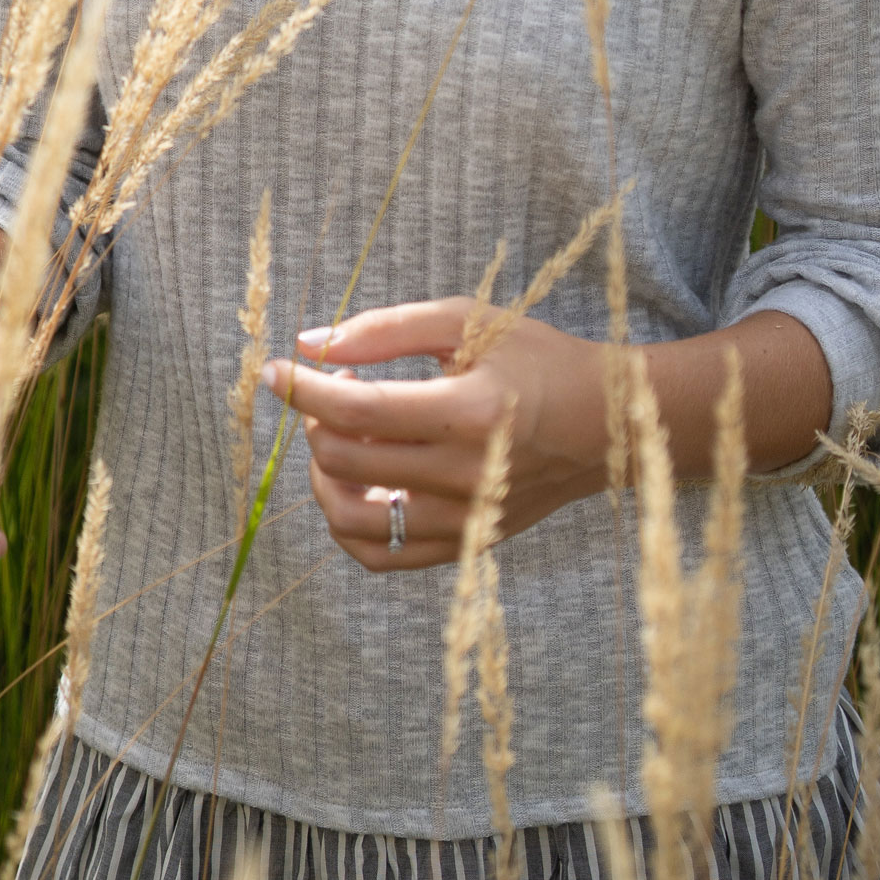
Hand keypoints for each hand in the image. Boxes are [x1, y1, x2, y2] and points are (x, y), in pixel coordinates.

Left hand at [262, 301, 608, 572]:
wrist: (603, 424)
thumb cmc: (535, 361)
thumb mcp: (468, 323)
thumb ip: (386, 330)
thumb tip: (308, 346)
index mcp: (468, 413)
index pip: (355, 409)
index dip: (301, 388)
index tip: (275, 371)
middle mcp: (465, 476)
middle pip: (343, 462)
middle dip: (315, 422)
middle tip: (332, 393)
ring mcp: (464, 521)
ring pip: (350, 521)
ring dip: (324, 477)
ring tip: (341, 439)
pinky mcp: (464, 546)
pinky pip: (380, 557)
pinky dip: (350, 524)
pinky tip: (359, 483)